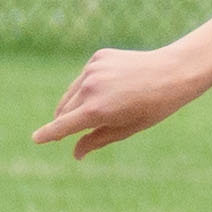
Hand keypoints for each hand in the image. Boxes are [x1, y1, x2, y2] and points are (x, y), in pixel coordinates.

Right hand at [32, 46, 210, 157]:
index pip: (62, 125)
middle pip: (65, 111)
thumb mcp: (128, 129)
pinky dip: (92, 85)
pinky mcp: (97, 58)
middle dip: (70, 121)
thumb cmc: (154, 107)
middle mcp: (89, 88)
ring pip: (72, 94)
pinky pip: (85, 77)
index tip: (36, 139)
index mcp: (96, 110)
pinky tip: (116, 85)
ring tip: (110, 105)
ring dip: (79, 104)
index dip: (48, 134)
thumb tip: (75, 154)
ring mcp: (92, 70)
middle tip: (90, 125)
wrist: (175, 72)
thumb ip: (97, 140)